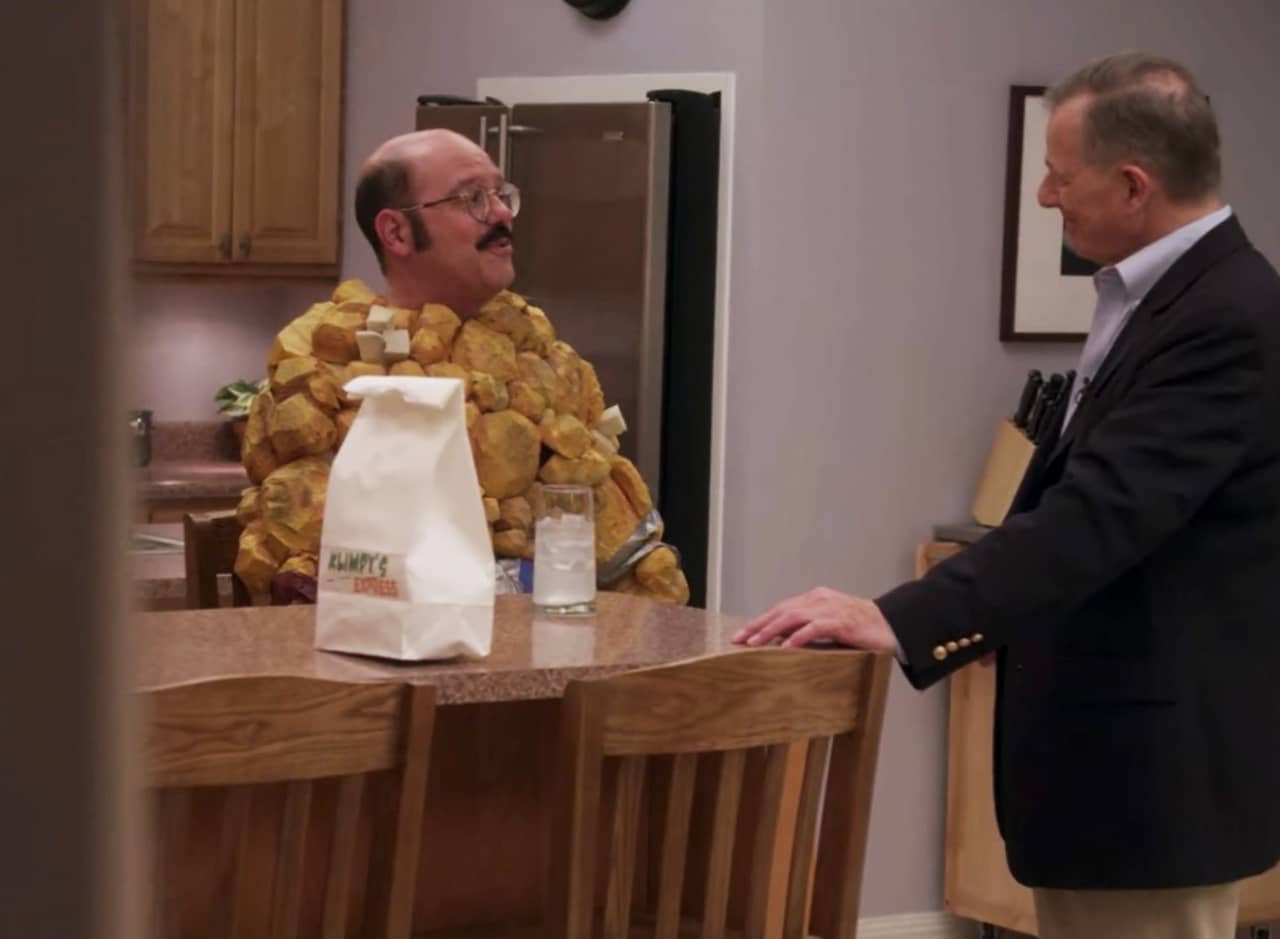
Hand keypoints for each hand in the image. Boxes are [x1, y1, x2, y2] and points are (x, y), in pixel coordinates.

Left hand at [732, 587, 899, 653]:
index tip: (742, 635)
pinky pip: (815, 628)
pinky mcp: (841, 622)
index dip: (760, 622)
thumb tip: (782, 643)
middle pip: (781, 611)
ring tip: (754, 644)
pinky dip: (798, 637)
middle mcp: (818, 600)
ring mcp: (830, 609)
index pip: (781, 609)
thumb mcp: (829, 625)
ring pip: (792, 618)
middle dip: (758, 625)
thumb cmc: (860, 628)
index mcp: (814, 599)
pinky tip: (786, 647)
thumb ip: (808, 629)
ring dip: (771, 631)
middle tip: (738, 639)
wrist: (892, 625)